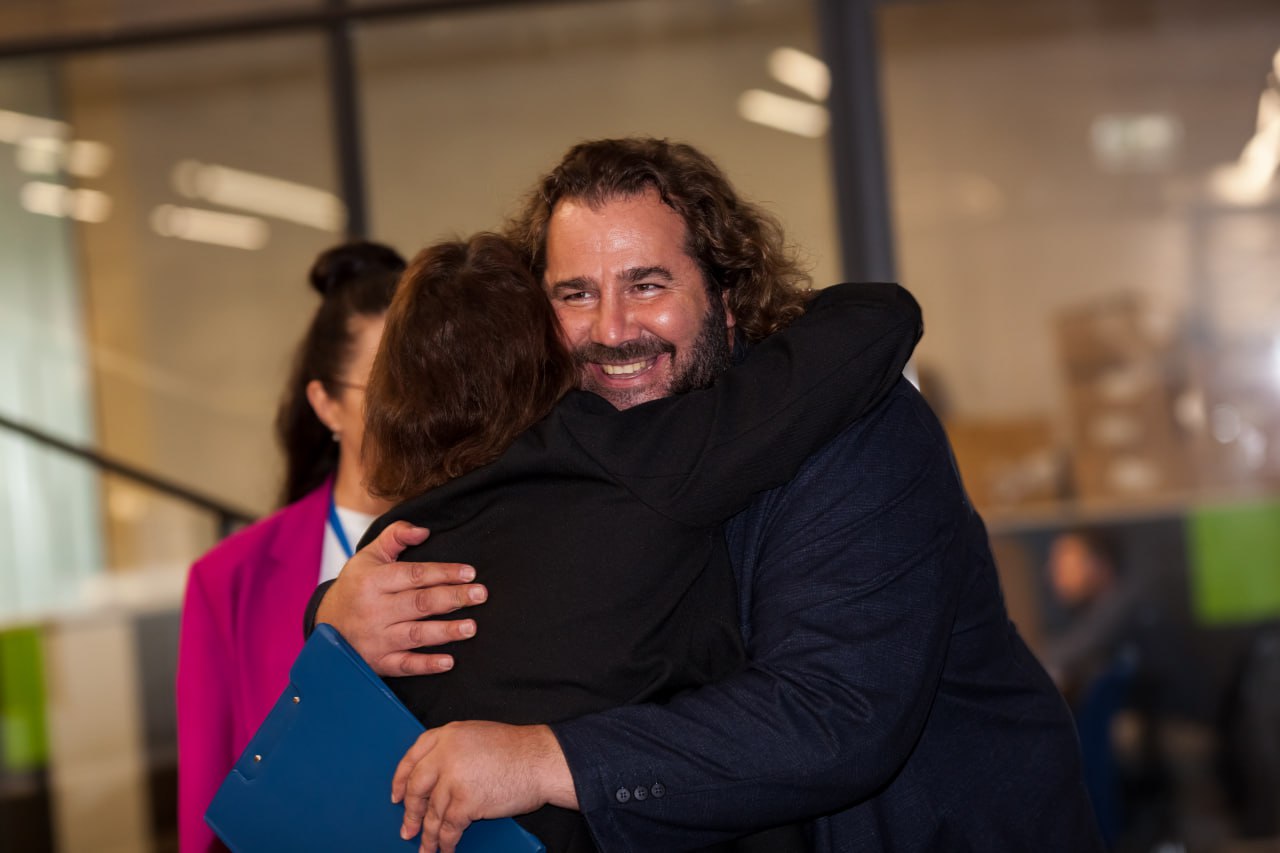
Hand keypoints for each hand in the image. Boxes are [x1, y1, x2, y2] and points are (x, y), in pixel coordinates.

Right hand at [315, 521, 486, 675]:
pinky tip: (449, 662)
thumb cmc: (354, 587)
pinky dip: (426, 665)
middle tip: (481, 594)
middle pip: (420, 603)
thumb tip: (423, 530)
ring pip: (416, 635)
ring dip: (446, 631)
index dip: (443, 572)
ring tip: (471, 627)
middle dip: (453, 598)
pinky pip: (405, 666)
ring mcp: (377, 639)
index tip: (470, 572)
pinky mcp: (379, 663)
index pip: (414, 575)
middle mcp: (375, 610)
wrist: (325, 627)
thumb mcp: (368, 557)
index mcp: (373, 582)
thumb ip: (395, 536)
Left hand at [391, 721, 577, 852]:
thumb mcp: (478, 736)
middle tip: (407, 828)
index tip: (396, 795)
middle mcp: (446, 753)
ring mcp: (455, 778)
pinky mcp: (467, 801)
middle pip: (416, 786)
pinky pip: (449, 827)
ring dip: (428, 834)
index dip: (401, 778)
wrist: (542, 760)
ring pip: (432, 812)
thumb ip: (454, 749)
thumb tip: (435, 776)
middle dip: (410, 811)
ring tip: (425, 847)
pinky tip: (445, 849)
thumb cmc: (518, 750)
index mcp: (448, 734)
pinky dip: (446, 842)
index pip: (413, 756)